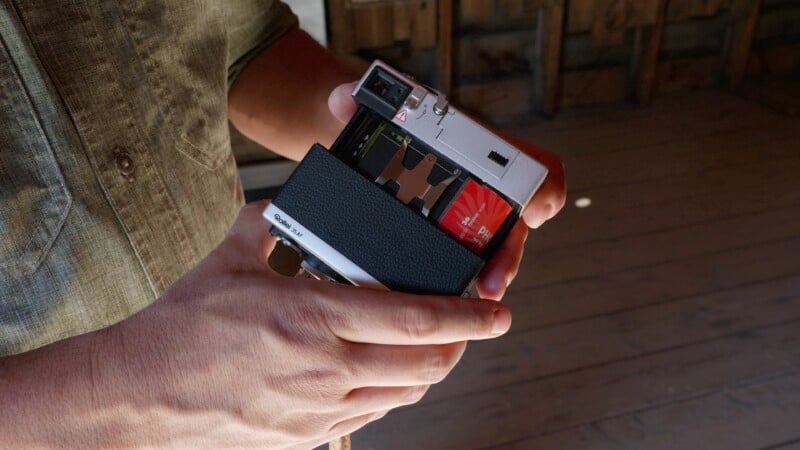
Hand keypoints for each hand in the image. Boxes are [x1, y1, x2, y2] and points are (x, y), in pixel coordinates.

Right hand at [75, 201, 510, 449]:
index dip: (467, 317)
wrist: (140, 394)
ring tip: (432, 350)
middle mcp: (325, 367)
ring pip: (403, 395)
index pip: (414, 320)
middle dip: (461, 346)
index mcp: (313, 315)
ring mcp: (318, 408)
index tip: (498, 312)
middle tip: (472, 328)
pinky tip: (383, 376)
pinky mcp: (305, 435)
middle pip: (424, 365)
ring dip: (429, 372)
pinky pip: (369, 416)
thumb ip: (265, 225)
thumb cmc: (181, 327)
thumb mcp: (226, 261)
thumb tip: (282, 205)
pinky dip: (391, 394)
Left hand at [328, 83, 566, 299]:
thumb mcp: (369, 106)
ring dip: (494, 272)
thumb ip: (353, 99)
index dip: (541, 183)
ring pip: (495, 245)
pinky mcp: (450, 233)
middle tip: (495, 281)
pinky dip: (468, 278)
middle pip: (513, 219)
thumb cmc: (383, 122)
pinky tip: (451, 300)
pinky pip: (469, 258)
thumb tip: (341, 100)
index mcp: (475, 147)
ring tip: (481, 295)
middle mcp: (481, 182)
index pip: (528, 162)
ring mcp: (469, 210)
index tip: (536, 210)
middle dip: (508, 251)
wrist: (370, 139)